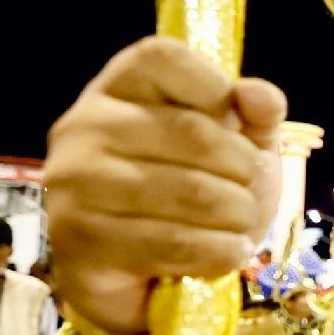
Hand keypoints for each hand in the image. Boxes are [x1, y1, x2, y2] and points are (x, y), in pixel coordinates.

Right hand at [44, 37, 286, 334]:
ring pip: (190, 192)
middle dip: (243, 170)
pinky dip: (220, 251)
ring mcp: (75, 184)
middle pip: (192, 132)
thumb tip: (258, 93)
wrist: (146, 277)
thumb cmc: (193, 194)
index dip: (215, 87)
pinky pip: (175, 243)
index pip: (164, 57)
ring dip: (237, 215)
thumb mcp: (237, 147)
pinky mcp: (79, 241)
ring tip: (239, 223)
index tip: (234, 123)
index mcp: (118, 87)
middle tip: (249, 190)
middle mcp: (84, 126)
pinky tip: (227, 251)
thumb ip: (254, 115)